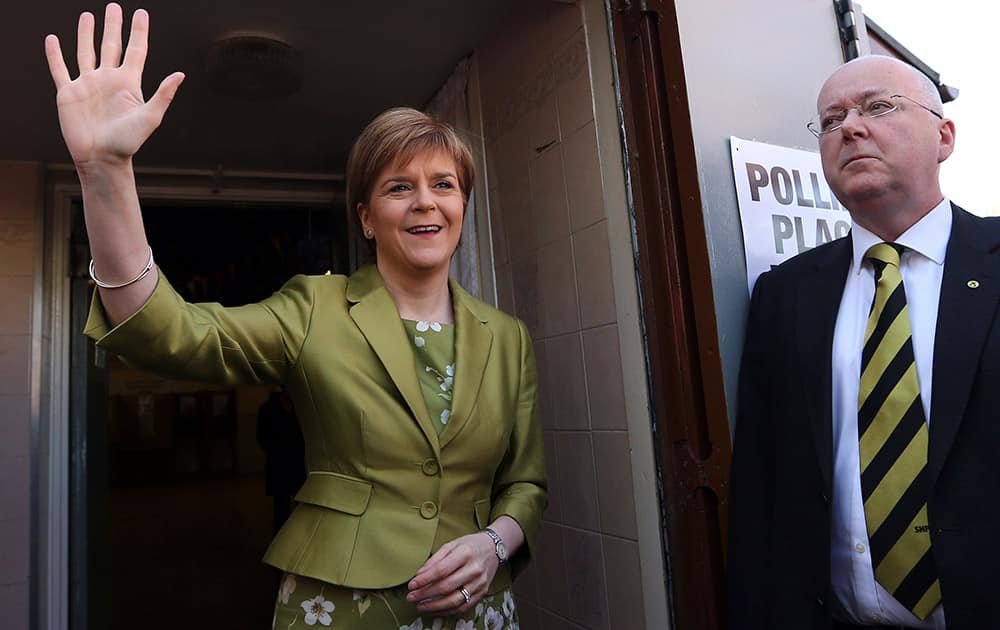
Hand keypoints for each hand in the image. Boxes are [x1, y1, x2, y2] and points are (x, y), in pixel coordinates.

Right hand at [44, 3, 183, 171]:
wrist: (102, 158)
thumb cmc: (128, 142)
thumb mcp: (150, 117)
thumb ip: (163, 94)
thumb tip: (181, 74)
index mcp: (128, 83)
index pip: (135, 50)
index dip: (138, 31)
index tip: (141, 13)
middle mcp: (108, 80)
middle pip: (111, 45)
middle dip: (113, 26)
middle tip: (114, 7)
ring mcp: (88, 84)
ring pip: (86, 52)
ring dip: (86, 34)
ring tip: (87, 15)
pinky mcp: (68, 93)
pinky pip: (60, 69)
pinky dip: (55, 54)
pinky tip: (53, 39)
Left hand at [406, 532, 498, 615]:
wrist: (494, 548)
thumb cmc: (470, 545)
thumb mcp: (451, 545)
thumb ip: (435, 559)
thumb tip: (419, 575)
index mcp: (465, 553)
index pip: (441, 570)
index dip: (424, 580)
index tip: (411, 585)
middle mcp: (474, 569)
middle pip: (446, 586)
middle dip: (425, 594)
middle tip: (411, 597)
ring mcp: (480, 583)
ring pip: (455, 600)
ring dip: (434, 606)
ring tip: (420, 606)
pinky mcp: (482, 592)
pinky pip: (464, 606)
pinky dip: (447, 611)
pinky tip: (435, 610)